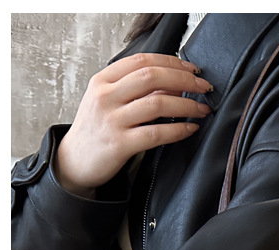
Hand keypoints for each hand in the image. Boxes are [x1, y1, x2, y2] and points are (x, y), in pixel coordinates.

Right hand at [53, 53, 213, 195]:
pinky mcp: (120, 144)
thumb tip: (173, 82)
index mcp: (103, 80)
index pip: (141, 60)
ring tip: (203, 109)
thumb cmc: (96, 129)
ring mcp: (112, 120)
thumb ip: (136, 90)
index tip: (191, 69)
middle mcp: (106, 96)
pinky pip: (156, 133)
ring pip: (157, 104)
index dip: (171, 62)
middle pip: (151, 77)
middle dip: (184, 80)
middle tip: (204, 87)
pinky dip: (178, 130)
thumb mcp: (109, 101)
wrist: (75, 161)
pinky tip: (190, 129)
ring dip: (187, 106)